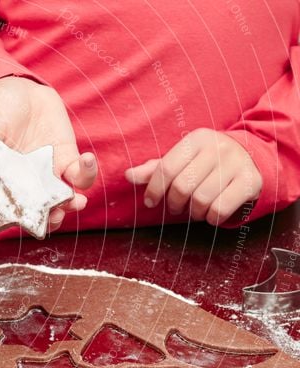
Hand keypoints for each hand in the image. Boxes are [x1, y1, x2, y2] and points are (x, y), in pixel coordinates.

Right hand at [0, 76, 94, 231]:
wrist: (21, 91)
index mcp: (5, 182)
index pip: (13, 208)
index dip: (20, 219)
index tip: (27, 221)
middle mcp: (28, 184)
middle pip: (41, 210)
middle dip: (50, 217)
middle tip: (56, 216)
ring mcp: (49, 173)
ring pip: (63, 198)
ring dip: (71, 203)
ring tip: (76, 201)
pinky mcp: (67, 158)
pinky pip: (79, 173)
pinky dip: (87, 171)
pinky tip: (87, 159)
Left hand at [125, 128, 262, 224]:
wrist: (250, 158)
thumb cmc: (205, 162)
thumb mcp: (181, 160)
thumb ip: (155, 169)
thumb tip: (128, 175)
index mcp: (196, 139)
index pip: (166, 168)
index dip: (154, 189)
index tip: (150, 202)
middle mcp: (218, 148)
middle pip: (182, 187)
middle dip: (173, 203)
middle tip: (175, 207)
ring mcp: (237, 164)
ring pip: (201, 200)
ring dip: (193, 212)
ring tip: (193, 210)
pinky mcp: (250, 182)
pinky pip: (220, 209)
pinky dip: (210, 218)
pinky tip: (210, 214)